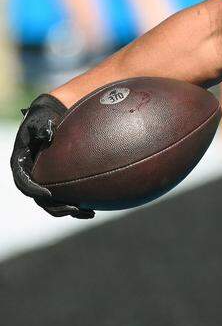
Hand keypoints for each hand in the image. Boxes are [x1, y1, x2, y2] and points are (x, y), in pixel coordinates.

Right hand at [10, 94, 94, 218]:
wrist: (54, 112)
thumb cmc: (46, 115)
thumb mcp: (41, 119)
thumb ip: (42, 128)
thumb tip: (48, 132)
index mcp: (22, 162)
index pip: (24, 182)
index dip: (35, 190)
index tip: (48, 194)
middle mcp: (32, 173)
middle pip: (41, 198)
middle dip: (56, 206)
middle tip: (73, 209)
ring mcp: (46, 177)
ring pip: (55, 200)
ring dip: (69, 209)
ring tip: (87, 212)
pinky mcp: (59, 178)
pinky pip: (68, 194)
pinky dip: (80, 201)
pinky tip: (95, 207)